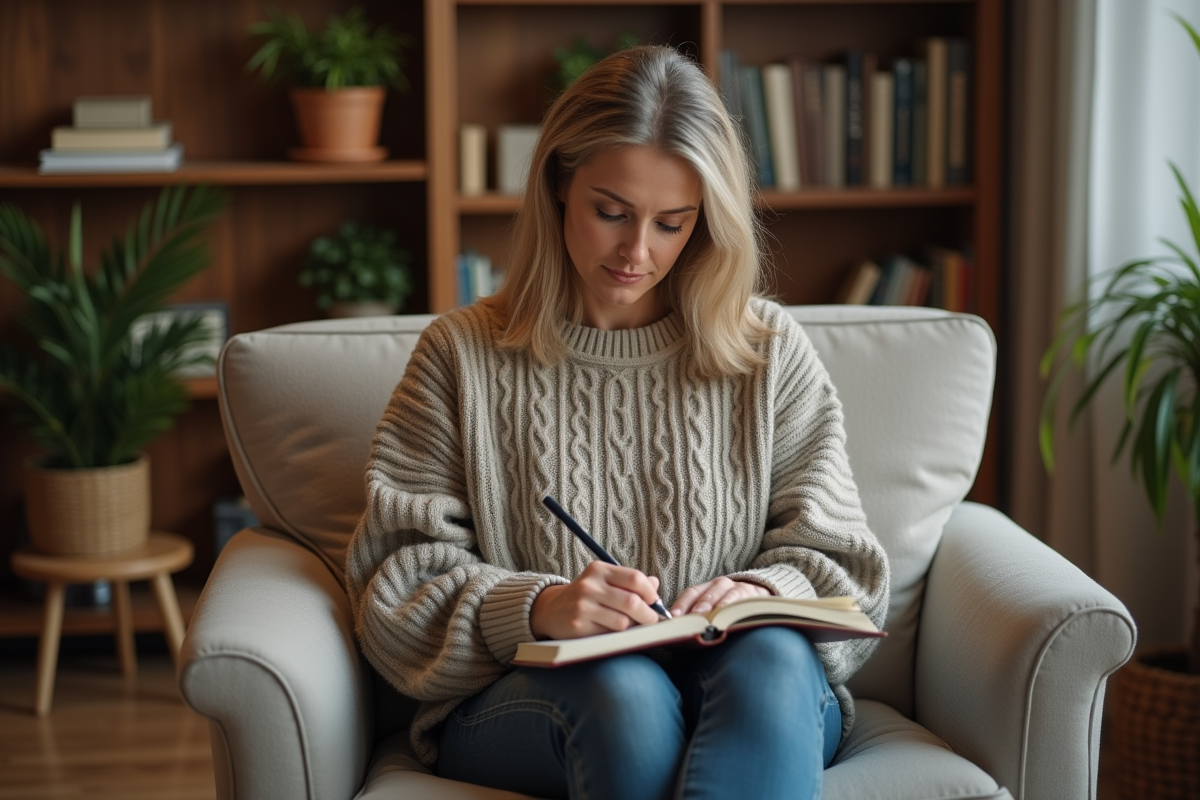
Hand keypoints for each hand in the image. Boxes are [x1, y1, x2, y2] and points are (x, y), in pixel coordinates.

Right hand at [530, 561, 662, 639]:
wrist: (550, 610)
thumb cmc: (585, 596)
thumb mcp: (604, 582)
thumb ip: (629, 582)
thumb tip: (655, 584)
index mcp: (599, 570)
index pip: (635, 578)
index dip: (650, 592)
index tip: (654, 602)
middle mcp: (589, 585)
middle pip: (632, 602)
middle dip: (648, 615)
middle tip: (650, 620)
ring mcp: (582, 606)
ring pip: (623, 622)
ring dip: (632, 628)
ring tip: (631, 627)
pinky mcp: (578, 626)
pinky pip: (609, 635)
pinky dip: (617, 636)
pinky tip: (613, 632)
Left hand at [671, 577, 770, 616]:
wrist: (758, 597)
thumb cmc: (729, 608)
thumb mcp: (714, 607)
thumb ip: (698, 616)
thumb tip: (679, 633)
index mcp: (706, 587)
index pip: (691, 593)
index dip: (681, 604)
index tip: (673, 617)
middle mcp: (720, 584)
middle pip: (706, 594)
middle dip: (697, 607)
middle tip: (691, 620)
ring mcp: (737, 588)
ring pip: (725, 596)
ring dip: (717, 608)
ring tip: (710, 620)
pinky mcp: (752, 595)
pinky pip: (743, 602)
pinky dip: (736, 610)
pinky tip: (731, 620)